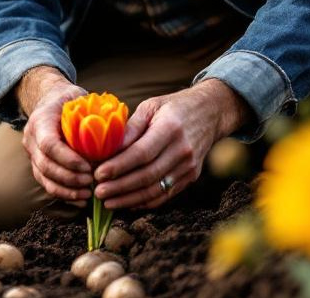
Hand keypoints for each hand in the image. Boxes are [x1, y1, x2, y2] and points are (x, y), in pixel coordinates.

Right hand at [17, 67, 92, 202]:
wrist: (51, 100)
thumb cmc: (71, 100)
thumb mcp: (81, 98)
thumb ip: (94, 114)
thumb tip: (119, 134)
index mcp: (41, 119)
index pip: (48, 144)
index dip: (67, 159)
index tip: (87, 167)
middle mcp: (31, 138)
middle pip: (45, 165)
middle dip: (68, 177)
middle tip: (91, 181)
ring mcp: (31, 153)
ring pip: (43, 178)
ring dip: (66, 190)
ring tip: (88, 194)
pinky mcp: (36, 164)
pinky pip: (46, 184)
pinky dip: (63, 194)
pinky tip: (81, 199)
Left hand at [92, 79, 250, 208]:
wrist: (211, 113)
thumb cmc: (175, 106)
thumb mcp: (151, 106)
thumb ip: (131, 127)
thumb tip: (107, 147)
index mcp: (170, 128)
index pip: (141, 153)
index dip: (119, 166)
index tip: (99, 174)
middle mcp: (182, 150)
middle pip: (147, 175)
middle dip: (120, 187)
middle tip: (98, 192)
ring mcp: (189, 166)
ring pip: (156, 190)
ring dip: (130, 199)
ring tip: (108, 202)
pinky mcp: (191, 177)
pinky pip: (166, 195)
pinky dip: (146, 202)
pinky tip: (128, 203)